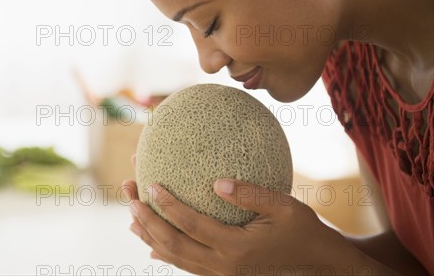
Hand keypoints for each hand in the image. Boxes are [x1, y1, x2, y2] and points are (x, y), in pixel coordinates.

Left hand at [122, 154, 376, 275]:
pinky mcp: (224, 275)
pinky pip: (188, 267)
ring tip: (132, 218)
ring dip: (151, 237)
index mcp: (236, 247)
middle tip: (130, 197)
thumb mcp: (286, 207)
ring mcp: (222, 274)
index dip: (167, 206)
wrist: (319, 266)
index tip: (150, 184)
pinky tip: (153, 246)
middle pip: (174, 244)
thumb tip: (217, 182)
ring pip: (176, 258)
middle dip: (147, 221)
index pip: (191, 225)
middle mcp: (223, 265)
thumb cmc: (304, 231)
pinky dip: (167, 255)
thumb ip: (251, 194)